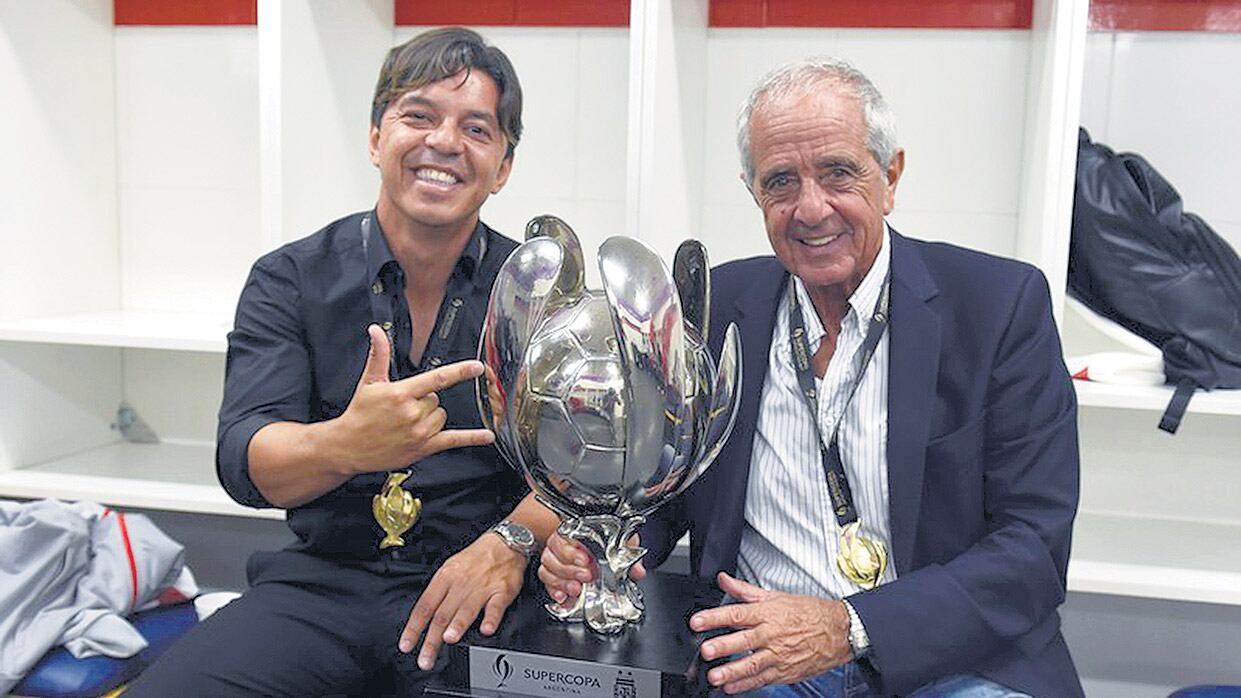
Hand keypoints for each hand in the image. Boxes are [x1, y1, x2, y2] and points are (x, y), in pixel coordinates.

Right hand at [334, 324, 493, 472]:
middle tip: (403, 407)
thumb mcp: (369, 382)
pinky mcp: (423, 448)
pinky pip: (453, 440)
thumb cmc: (359, 414)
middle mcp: (412, 413)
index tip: (476, 366)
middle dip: (425, 400)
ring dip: (431, 417)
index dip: (459, 371)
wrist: (348, 445)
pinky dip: (472, 438)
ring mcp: (419, 432)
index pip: (437, 379)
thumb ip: (379, 355)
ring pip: (442, 416)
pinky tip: (487, 436)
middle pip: (437, 399)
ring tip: (408, 422)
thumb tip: (376, 331)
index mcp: (401, 394)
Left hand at [398, 529, 526, 669]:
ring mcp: (482, 587)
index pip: (424, 606)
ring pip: (466, 608)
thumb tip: (425, 618)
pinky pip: (495, 606)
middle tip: (425, 659)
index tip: (407, 645)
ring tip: (448, 639)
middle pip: (442, 614)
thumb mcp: (450, 568)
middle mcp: (461, 583)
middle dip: (432, 639)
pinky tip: (486, 629)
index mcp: (445, 578)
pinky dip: (491, 618)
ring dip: (457, 624)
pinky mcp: (502, 590)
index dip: (414, 627)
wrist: (505, 542)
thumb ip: (439, 593)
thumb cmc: (476, 558)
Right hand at [537, 532, 645, 605]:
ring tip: (576, 589)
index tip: (586, 560)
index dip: (572, 551)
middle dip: (570, 569)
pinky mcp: (553, 576)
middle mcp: (561, 546)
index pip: (563, 538)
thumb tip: (637, 571)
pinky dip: (553, 590)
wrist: (600, 550)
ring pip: (547, 569)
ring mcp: (555, 561)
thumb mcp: (620, 542)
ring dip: (562, 582)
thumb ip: (627, 553)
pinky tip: (563, 597)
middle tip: (586, 576)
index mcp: (575, 533)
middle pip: (553, 556)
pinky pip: (546, 582)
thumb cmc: (607, 543)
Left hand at [690, 572, 851, 693]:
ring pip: (752, 664)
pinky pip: (762, 679)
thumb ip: (745, 591)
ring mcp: (778, 655)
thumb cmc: (808, 613)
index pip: (737, 614)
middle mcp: (771, 634)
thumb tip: (724, 579)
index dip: (715, 617)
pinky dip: (746, 685)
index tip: (697, 622)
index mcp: (767, 613)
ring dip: (732, 671)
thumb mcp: (776, 596)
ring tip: (715, 676)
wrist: (838, 631)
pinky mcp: (784, 672)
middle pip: (743, 640)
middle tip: (706, 650)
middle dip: (723, 646)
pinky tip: (731, 687)